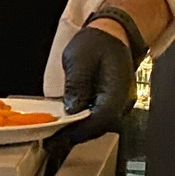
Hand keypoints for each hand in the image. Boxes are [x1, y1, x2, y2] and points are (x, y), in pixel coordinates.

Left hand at [46, 27, 135, 160]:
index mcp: (116, 89)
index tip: (60, 138)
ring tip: (55, 136)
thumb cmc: (96, 42)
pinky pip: (97, 115)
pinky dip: (82, 121)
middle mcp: (122, 99)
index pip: (101, 119)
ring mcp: (118, 101)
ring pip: (99, 124)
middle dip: (76, 135)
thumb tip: (71, 109)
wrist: (110, 32)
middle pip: (101, 126)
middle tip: (52, 142)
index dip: (80, 131)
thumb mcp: (79, 60)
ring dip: (79, 130)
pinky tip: (66, 123)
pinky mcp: (110, 100)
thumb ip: (76, 86)